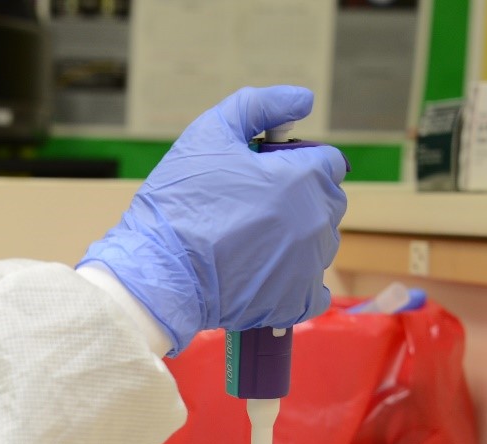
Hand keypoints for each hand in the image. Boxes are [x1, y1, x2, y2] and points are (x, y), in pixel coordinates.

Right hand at [79, 85, 347, 353]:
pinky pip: (315, 291)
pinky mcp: (296, 302)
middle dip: (299, 199)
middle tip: (250, 210)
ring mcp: (308, 265)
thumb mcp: (208, 134)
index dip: (297, 163)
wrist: (157, 273)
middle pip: (327, 202)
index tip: (264, 174)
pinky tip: (268, 277)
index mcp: (301, 178)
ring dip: (296, 239)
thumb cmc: (178, 203)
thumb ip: (258, 107)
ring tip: (249, 244)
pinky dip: (297, 284)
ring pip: (320, 243)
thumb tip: (304, 99)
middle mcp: (314, 221)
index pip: (329, 163)